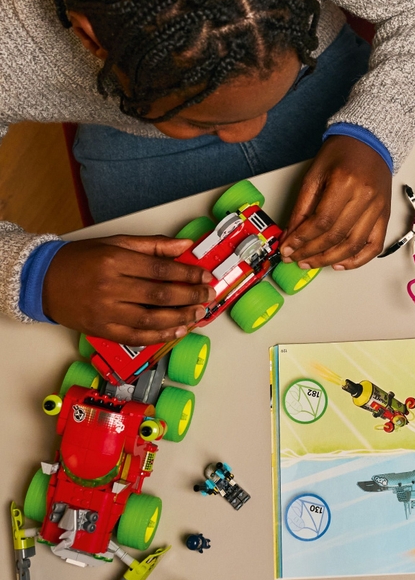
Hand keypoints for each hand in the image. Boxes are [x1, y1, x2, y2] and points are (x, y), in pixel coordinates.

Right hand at [42, 236, 213, 343]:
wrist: (41, 280)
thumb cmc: (80, 260)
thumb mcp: (115, 243)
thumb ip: (153, 245)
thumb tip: (185, 245)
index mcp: (114, 261)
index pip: (161, 269)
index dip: (188, 274)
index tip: (205, 276)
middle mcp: (109, 287)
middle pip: (160, 296)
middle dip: (191, 296)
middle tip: (208, 295)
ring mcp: (104, 312)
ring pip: (152, 319)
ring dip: (181, 319)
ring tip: (199, 314)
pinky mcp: (101, 330)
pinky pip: (136, 337)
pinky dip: (160, 336)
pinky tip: (178, 331)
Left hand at [280, 135, 391, 269]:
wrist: (369, 143)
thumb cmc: (342, 153)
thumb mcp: (315, 174)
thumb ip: (302, 206)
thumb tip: (291, 234)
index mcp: (345, 182)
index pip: (321, 221)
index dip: (302, 239)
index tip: (288, 248)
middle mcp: (365, 197)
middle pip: (336, 236)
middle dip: (312, 252)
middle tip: (296, 258)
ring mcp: (378, 208)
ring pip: (353, 245)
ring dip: (330, 259)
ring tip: (312, 263)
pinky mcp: (384, 216)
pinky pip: (374, 246)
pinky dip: (358, 259)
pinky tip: (340, 264)